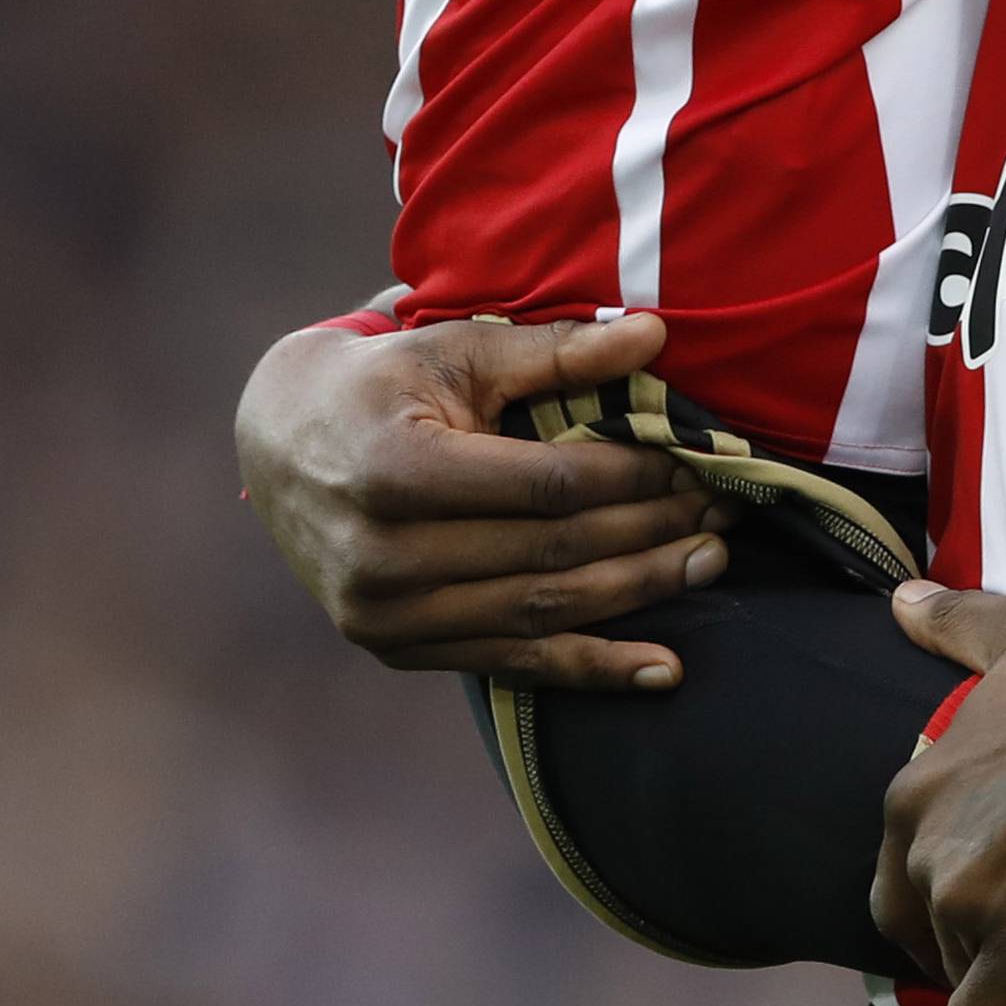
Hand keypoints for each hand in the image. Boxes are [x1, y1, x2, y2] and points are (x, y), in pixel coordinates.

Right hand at [235, 311, 729, 687]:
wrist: (281, 442)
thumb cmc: (383, 380)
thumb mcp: (457, 348)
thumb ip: (556, 351)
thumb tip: (655, 336)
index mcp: (399, 469)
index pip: (548, 486)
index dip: (633, 478)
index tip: (695, 461)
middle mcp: (385, 554)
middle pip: (552, 553)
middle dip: (650, 532)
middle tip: (724, 511)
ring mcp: (386, 614)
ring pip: (541, 614)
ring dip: (638, 593)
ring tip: (707, 563)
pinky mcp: (395, 648)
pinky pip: (511, 664)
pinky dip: (593, 669)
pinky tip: (663, 667)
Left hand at [871, 582, 1005, 1005]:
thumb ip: (951, 623)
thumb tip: (901, 601)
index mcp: (913, 790)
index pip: (900, 878)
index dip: (944, 897)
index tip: (994, 898)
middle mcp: (923, 849)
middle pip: (923, 934)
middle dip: (965, 944)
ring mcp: (966, 903)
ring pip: (963, 976)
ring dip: (1003, 974)